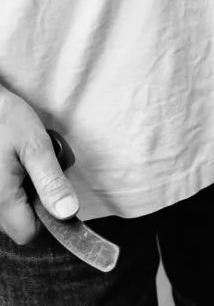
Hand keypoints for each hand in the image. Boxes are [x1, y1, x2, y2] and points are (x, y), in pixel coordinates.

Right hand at [0, 89, 78, 243]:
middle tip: (40, 171)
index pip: (27, 234)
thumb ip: (51, 182)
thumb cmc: (4, 118)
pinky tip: (13, 164)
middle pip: (17, 224)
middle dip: (36, 203)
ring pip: (8, 211)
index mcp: (0, 198)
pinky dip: (11, 186)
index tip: (57, 195)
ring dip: (23, 194)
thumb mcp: (35, 146)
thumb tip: (68, 213)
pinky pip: (1, 198)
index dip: (48, 221)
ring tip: (24, 164)